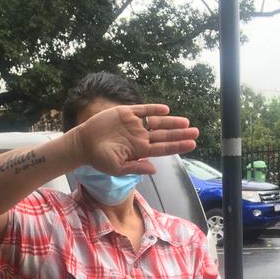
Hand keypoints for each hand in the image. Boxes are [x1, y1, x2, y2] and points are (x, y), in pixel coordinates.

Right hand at [73, 104, 197, 175]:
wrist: (83, 143)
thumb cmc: (99, 159)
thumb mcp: (117, 168)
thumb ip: (136, 167)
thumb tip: (154, 168)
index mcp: (140, 150)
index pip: (163, 148)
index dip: (178, 145)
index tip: (192, 144)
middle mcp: (140, 137)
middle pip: (164, 134)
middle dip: (180, 134)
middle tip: (196, 131)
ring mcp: (134, 124)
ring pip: (157, 122)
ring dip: (171, 122)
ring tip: (186, 122)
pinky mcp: (126, 112)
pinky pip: (143, 110)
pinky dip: (154, 109)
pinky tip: (165, 110)